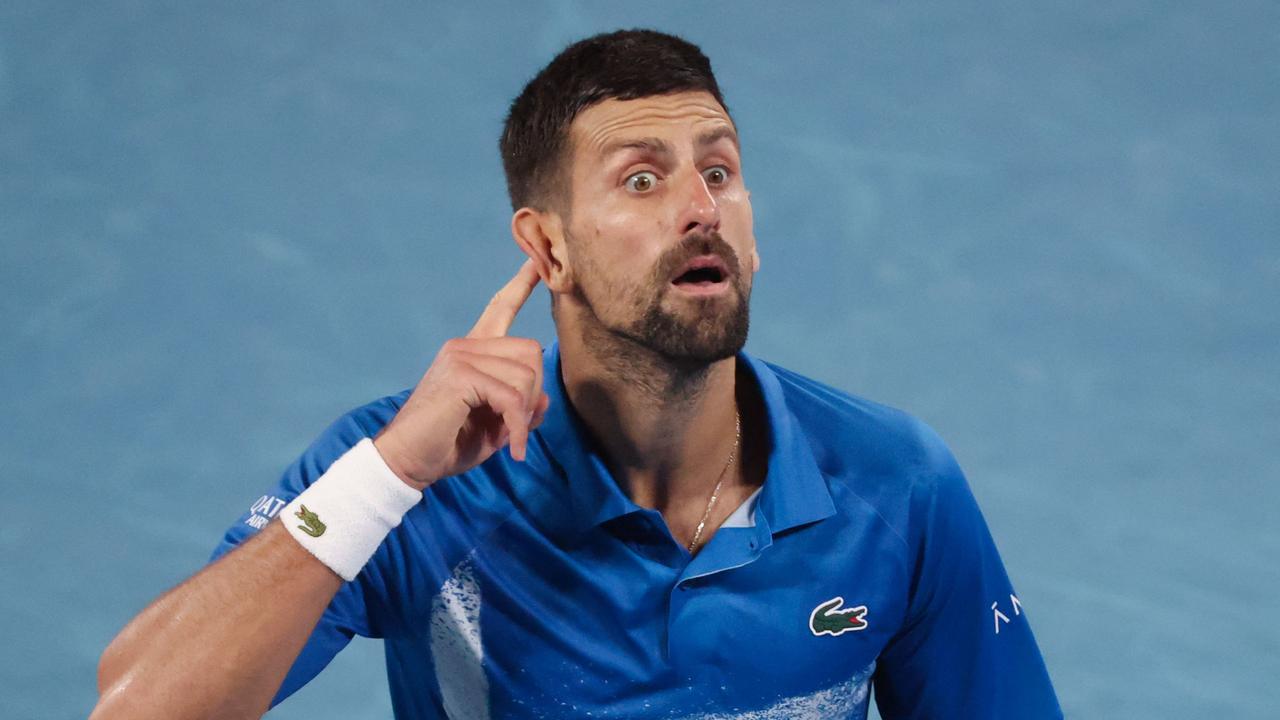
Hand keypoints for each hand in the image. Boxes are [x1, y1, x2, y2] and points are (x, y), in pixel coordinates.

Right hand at [373, 259, 548, 489]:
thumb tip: (544, 398)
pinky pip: (512, 397)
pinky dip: (517, 426)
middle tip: (518, 425)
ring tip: (510, 438)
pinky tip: (511, 448)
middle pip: (531, 351)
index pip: (499, 308)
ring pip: (525, 375)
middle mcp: (465, 346)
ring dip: (524, 413)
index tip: (535, 262)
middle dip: (534, 392)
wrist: (407, 462)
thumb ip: (520, 408)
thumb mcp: (495, 426)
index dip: (520, 284)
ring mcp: (461, 356)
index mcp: (472, 351)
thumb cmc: (448, 444)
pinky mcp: (461, 375)